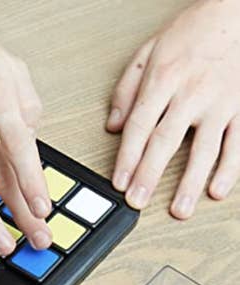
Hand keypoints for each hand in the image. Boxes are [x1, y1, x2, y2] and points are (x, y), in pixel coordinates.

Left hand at [108, 0, 239, 217]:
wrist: (237, 11)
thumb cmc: (193, 31)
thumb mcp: (149, 51)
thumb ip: (126, 90)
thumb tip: (113, 127)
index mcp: (164, 79)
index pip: (139, 126)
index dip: (127, 157)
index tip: (119, 182)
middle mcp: (192, 92)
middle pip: (166, 141)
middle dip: (149, 175)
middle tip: (138, 202)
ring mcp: (220, 102)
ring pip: (204, 149)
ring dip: (190, 182)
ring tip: (178, 209)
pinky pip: (237, 143)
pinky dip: (229, 168)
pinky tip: (217, 190)